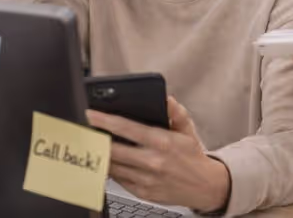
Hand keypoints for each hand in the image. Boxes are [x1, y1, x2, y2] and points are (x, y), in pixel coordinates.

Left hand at [87, 97, 229, 212]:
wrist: (206, 187)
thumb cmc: (192, 156)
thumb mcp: (187, 129)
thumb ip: (175, 112)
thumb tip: (165, 98)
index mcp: (162, 142)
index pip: (127, 128)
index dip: (105, 120)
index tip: (90, 114)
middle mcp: (153, 161)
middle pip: (113, 149)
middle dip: (96, 138)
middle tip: (86, 130)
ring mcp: (146, 180)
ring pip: (113, 166)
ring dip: (101, 154)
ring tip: (93, 144)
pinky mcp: (143, 193)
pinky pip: (119, 180)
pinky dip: (111, 169)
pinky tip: (108, 160)